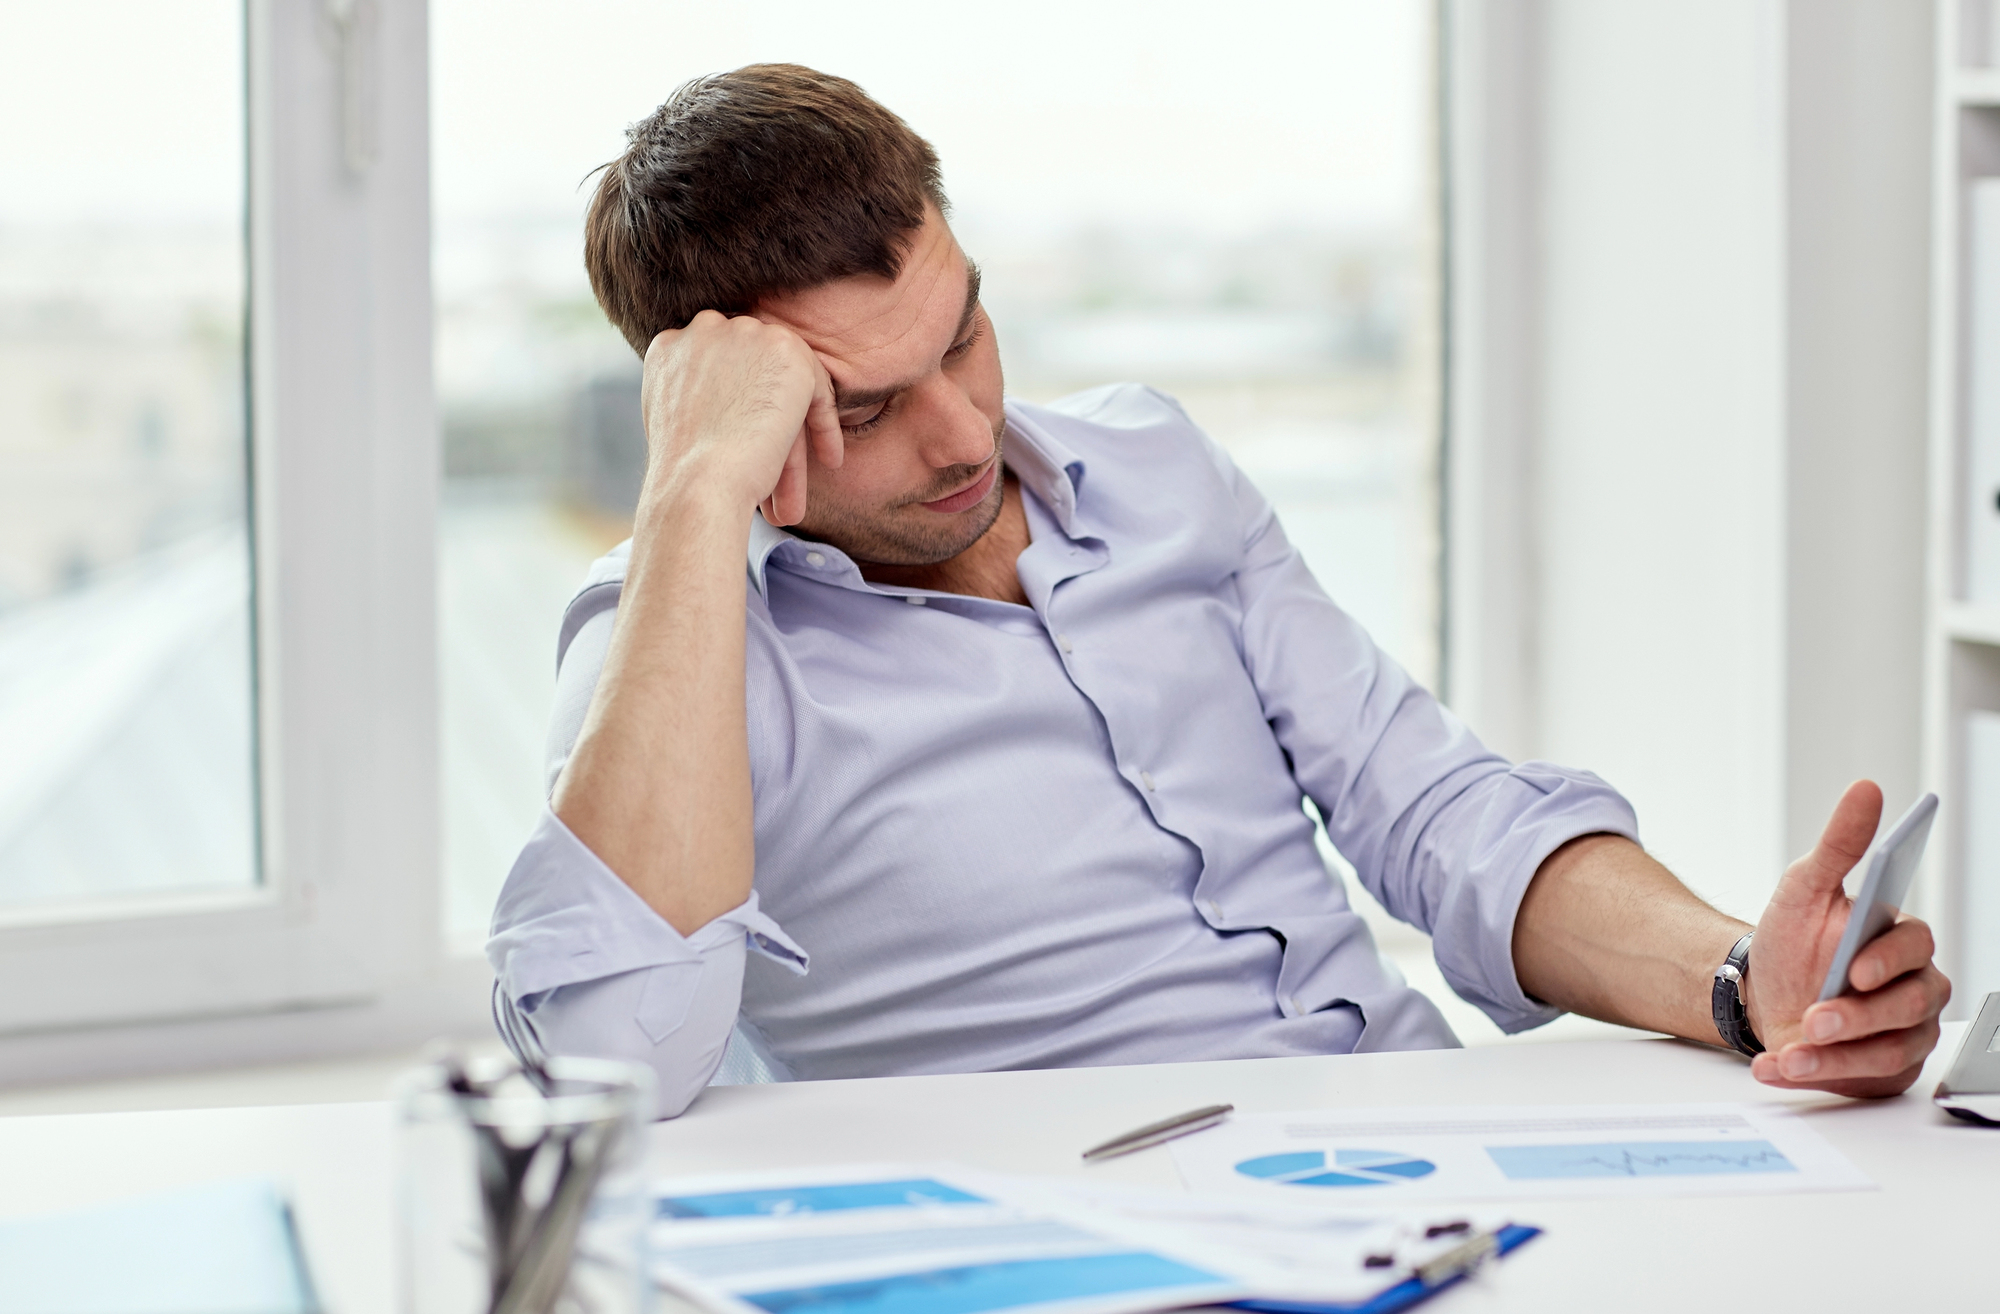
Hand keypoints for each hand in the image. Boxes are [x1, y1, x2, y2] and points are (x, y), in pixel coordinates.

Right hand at [638, 310, 842, 525]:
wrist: (698, 481)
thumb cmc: (681, 474)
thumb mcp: (672, 424)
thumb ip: (691, 398)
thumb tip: (716, 409)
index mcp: (669, 346)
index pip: (716, 368)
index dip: (735, 405)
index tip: (743, 442)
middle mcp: (705, 328)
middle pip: (752, 374)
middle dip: (766, 421)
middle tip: (775, 465)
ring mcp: (746, 334)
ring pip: (783, 384)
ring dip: (794, 434)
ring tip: (802, 485)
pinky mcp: (786, 350)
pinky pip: (816, 388)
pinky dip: (825, 425)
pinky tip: (829, 458)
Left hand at [1743, 780, 1950, 1095]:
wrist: (1761, 993)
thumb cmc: (1793, 939)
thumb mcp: (1805, 888)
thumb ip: (1839, 844)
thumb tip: (1866, 789)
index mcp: (1899, 940)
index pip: (1914, 946)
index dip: (1887, 960)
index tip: (1856, 969)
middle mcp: (1913, 987)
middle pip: (1908, 1006)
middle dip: (1855, 1016)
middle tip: (1812, 1017)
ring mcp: (1903, 1032)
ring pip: (1888, 1049)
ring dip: (1835, 1054)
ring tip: (1789, 1049)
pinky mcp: (1884, 1068)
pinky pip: (1864, 1078)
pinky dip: (1819, 1074)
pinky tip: (1779, 1065)